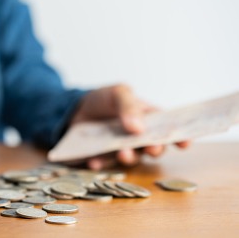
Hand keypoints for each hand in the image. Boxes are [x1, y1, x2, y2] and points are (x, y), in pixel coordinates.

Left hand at [72, 84, 190, 169]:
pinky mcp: (104, 158)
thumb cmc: (102, 99)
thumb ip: (128, 105)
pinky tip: (93, 161)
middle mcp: (138, 138)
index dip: (180, 136)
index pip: (168, 128)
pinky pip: (105, 164)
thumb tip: (139, 129)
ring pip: (132, 158)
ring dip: (129, 158)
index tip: (185, 143)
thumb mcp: (116, 93)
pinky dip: (101, 163)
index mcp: (148, 119)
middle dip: (155, 149)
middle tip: (151, 148)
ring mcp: (122, 149)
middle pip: (154, 147)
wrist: (73, 110)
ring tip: (122, 153)